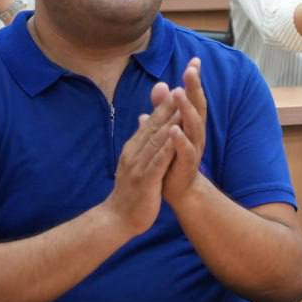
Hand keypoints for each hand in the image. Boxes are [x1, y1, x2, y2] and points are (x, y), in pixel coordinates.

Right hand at [103, 90, 180, 236]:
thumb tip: (146, 118)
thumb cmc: (131, 189)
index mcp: (135, 146)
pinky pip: (158, 161)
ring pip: (157, 139)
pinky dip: (167, 147)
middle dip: (171, 103)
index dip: (167, 102)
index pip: (153, 120)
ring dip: (171, 120)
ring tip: (183, 103)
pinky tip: (177, 136)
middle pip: (155, 124)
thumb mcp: (136, 161)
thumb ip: (143, 140)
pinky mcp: (145, 180)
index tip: (181, 82)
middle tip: (184, 84)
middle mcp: (135, 152)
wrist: (117, 218)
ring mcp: (139, 165)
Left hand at [161, 58, 208, 204]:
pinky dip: (180, 139)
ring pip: (193, 125)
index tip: (194, 60)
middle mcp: (196, 133)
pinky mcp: (187, 164)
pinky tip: (173, 129)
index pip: (194, 97)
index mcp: (191, 123)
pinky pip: (185, 150)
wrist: (178, 189)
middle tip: (191, 70)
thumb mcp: (167, 128)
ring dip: (186, 109)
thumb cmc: (172, 156)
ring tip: (179, 93)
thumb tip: (160, 85)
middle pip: (198, 106)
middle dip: (194, 88)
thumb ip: (163, 109)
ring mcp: (194, 148)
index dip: (195, 80)